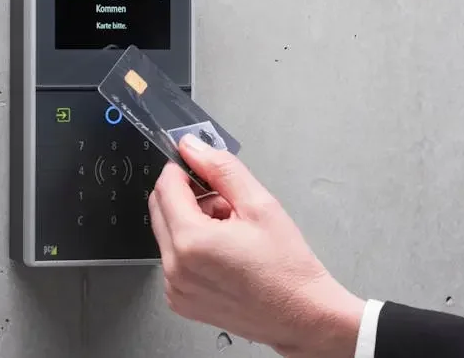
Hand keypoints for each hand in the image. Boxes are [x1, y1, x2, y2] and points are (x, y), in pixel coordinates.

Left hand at [148, 134, 365, 357]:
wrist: (302, 315)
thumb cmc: (287, 269)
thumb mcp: (259, 204)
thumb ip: (221, 169)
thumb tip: (193, 147)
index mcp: (190, 241)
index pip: (166, 185)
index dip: (184, 169)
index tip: (202, 168)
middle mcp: (175, 268)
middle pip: (160, 208)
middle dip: (188, 195)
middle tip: (225, 202)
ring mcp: (175, 287)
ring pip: (168, 232)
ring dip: (191, 221)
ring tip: (230, 230)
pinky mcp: (180, 299)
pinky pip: (173, 258)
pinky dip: (192, 247)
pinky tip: (224, 251)